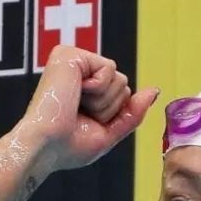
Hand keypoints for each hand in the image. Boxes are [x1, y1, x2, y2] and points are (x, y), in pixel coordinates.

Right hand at [18, 45, 158, 170]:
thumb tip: (154, 91)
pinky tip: (74, 93)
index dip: (111, 115)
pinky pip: (109, 69)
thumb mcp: (110, 132)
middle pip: (123, 85)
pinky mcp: (70, 54)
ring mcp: (73, 61)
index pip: (121, 95)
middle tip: (80, 115)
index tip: (85, 123)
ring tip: (75, 105)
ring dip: (103, 101)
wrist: (45, 146)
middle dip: (109, 107)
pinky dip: (98, 88)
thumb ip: (133, 112)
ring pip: (120, 78)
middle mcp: (77, 71)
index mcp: (83, 89)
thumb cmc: (69, 146)